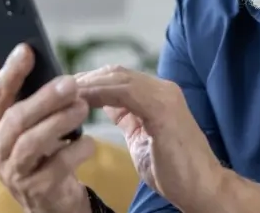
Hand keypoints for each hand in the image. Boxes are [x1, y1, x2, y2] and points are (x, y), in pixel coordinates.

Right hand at [0, 44, 95, 212]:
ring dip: (59, 121)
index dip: (11, 72)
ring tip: (82, 107)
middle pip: (16, 118)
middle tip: (71, 83)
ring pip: (32, 142)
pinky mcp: (37, 190)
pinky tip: (89, 142)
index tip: (27, 49)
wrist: (51, 198)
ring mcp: (14, 172)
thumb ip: (25, 92)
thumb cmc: (42, 151)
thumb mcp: (29, 122)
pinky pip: (57, 166)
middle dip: (44, 98)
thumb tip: (23, 49)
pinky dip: (75, 151)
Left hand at [76, 66, 223, 210]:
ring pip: (119, 78)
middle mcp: (163, 89)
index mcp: (159, 95)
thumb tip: (104, 103)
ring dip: (89, 84)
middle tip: (57, 89)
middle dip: (86, 79)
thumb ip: (127, 117)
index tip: (65, 91)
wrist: (203, 188)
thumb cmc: (174, 169)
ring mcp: (165, 96)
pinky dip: (100, 93)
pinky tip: (81, 102)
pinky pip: (125, 92)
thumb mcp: (142, 137)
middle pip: (117, 72)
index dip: (92, 80)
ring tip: (64, 94)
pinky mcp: (163, 108)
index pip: (120, 77)